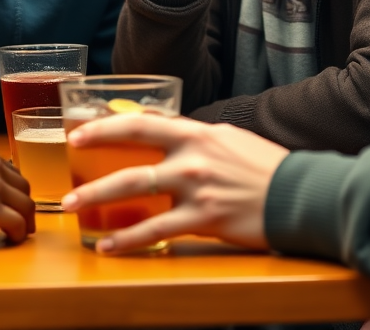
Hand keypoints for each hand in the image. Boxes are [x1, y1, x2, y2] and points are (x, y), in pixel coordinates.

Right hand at [0, 146, 34, 242]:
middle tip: (21, 224)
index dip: (16, 193)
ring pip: (26, 207)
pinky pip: (17, 224)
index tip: (14, 207)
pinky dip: (18, 235)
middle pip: (24, 189)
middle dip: (25, 208)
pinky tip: (10, 239)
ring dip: (25, 223)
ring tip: (16, 234)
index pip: (14, 174)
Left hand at [61, 114, 287, 253]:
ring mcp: (197, 188)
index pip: (141, 122)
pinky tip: (110, 246)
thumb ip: (195, 139)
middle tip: (67, 173)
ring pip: (136, 192)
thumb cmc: (265, 166)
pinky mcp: (206, 220)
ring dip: (99, 200)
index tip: (79, 133)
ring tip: (74, 210)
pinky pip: (158, 230)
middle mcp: (191, 156)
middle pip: (130, 157)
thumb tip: (167, 136)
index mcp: (196, 132)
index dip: (106, 126)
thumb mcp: (228, 139)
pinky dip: (129, 239)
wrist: (303, 194)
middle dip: (93, 165)